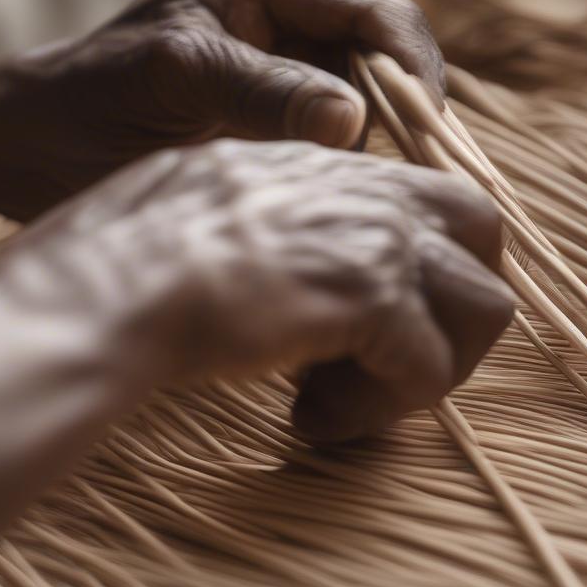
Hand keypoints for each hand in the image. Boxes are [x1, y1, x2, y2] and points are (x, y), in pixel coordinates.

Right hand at [25, 139, 511, 441]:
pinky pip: (430, 369)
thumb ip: (264, 232)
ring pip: (485, 305)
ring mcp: (375, 237)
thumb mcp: (198, 216)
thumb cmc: (118, 262)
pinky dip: (381, 412)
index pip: (425, 197)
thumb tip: (292, 285)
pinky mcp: (372, 297)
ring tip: (350, 403)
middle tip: (396, 364)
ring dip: (429, 368)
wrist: (102, 286)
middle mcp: (362, 188)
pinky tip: (310, 421)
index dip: (421, 265)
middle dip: (456, 307)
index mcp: (317, 165)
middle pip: (484, 231)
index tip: (373, 324)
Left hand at [28, 0, 443, 189]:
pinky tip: (323, 191)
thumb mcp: (175, 84)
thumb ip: (262, 91)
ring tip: (351, 189)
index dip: (412, 69)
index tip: (427, 136)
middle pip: (379, 50)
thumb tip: (353, 118)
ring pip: (360, 94)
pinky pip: (327, 124)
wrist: (31, 144)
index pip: (372, 9)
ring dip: (366, 142)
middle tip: (401, 176)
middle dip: (396, 109)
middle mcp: (278, 3)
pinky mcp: (264, 101)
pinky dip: (336, 159)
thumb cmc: (88, 104)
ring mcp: (274, 54)